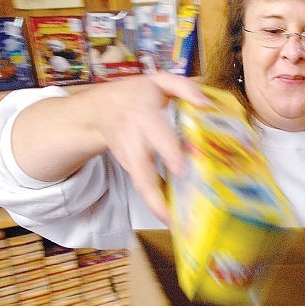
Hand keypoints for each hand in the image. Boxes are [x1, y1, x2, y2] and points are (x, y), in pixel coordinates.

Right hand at [88, 73, 208, 222]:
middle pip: (142, 172)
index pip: (156, 136)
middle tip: (172, 215)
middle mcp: (134, 141)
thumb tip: (206, 104)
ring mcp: (130, 159)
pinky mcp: (131, 169)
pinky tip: (173, 217)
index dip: (168, 152)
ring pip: (141, 185)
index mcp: (143, 116)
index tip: (181, 169)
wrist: (98, 111)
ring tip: (176, 225)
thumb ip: (183, 87)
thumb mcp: (157, 81)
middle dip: (155, 195)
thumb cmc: (135, 96)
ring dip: (156, 207)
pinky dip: (157, 204)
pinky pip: (144, 188)